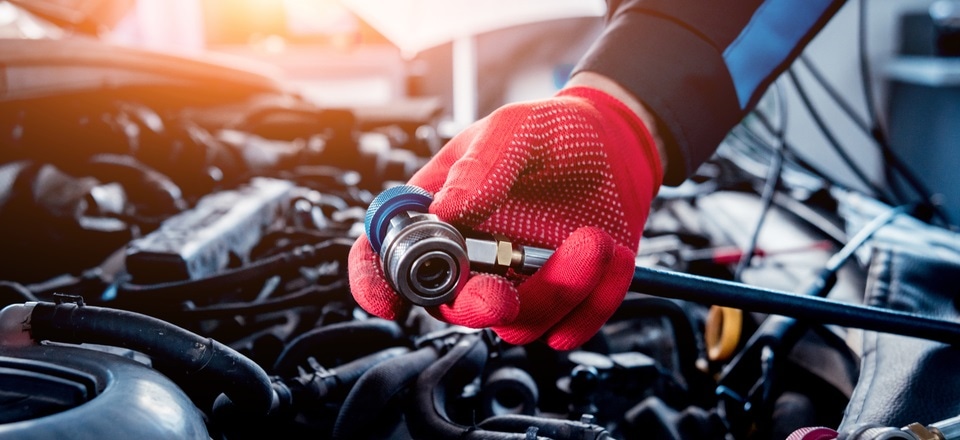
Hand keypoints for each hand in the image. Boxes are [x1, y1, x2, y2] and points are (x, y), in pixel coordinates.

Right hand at [349, 85, 662, 349]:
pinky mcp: (564, 298)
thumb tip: (445, 210)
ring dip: (559, 290)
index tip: (387, 300)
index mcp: (439, 213)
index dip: (375, 283)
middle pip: (452, 307)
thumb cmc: (553, 131)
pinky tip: (611, 254)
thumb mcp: (514, 129)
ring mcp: (517, 282)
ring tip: (593, 240)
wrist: (617, 144)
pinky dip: (596, 298)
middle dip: (476, 306)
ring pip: (519, 322)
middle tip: (502, 293)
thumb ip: (481, 166)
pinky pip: (573, 325)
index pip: (385, 255)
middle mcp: (472, 257)